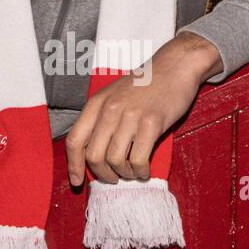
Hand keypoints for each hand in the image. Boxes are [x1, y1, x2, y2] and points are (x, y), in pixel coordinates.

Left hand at [65, 32, 221, 184]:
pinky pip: (138, 159)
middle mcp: (110, 110)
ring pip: (115, 160)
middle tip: (113, 178)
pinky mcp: (151, 123)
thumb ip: (101, 119)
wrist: (175, 66)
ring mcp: (130, 116)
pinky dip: (140, 171)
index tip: (78, 181)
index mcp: (97, 103)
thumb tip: (93, 154)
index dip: (73, 165)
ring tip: (132, 172)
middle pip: (94, 156)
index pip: (75, 140)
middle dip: (102, 174)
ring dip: (124, 174)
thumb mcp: (114, 95)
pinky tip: (144, 170)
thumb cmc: (146, 84)